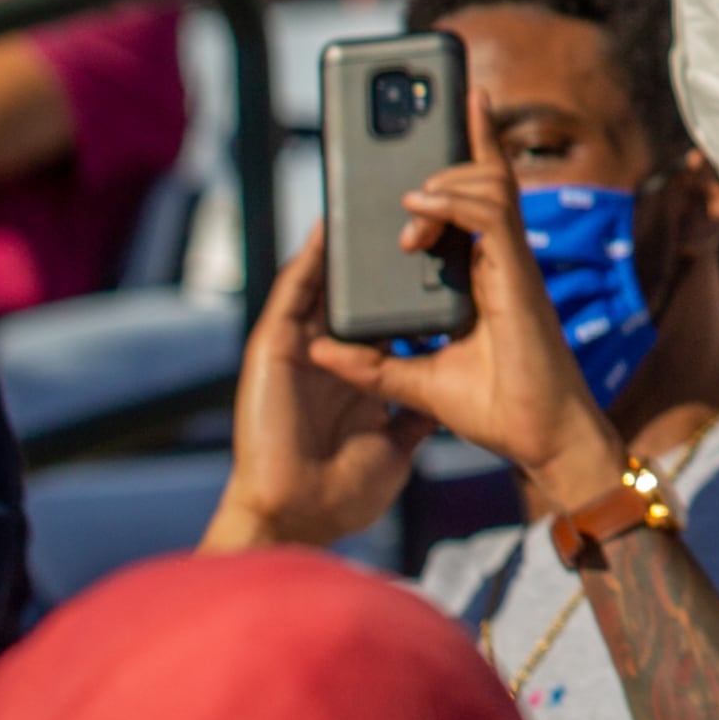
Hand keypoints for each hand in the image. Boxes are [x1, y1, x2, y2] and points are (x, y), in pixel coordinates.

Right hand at [205, 227, 433, 549]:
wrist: (299, 518)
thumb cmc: (341, 493)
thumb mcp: (396, 446)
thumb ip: (414, 415)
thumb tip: (444, 400)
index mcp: (354, 372)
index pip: (385, 313)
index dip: (411, 283)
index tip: (445, 251)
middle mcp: (325, 352)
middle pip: (355, 289)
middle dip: (381, 250)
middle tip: (412, 208)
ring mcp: (298, 347)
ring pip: (323, 282)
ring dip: (346, 244)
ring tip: (370, 202)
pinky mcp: (274, 348)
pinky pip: (292, 293)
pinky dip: (311, 260)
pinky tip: (328, 231)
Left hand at [304, 113, 627, 514]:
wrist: (541, 443)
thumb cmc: (497, 414)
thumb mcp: (412, 385)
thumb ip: (373, 364)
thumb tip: (324, 346)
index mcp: (483, 279)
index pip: (478, 199)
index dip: (471, 150)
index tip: (461, 108)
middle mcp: (502, 263)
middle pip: (485, 179)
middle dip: (450, 161)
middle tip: (407, 196)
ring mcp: (513, 266)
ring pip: (490, 185)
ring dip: (446, 182)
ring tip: (410, 203)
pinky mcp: (518, 277)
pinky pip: (493, 214)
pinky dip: (458, 200)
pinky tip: (423, 206)